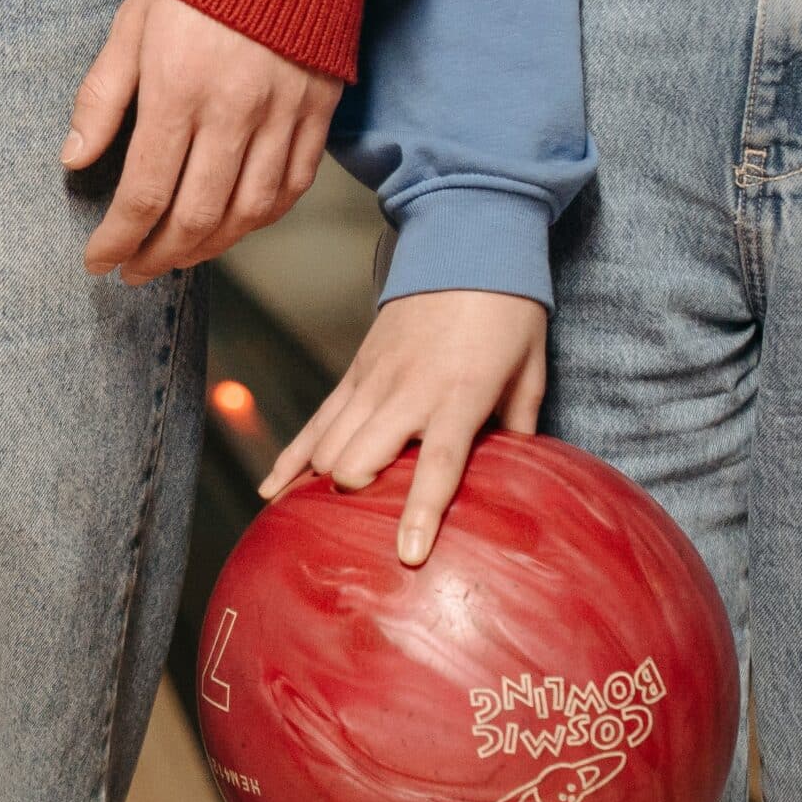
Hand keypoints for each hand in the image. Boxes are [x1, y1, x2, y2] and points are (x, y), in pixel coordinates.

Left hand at [64, 0, 343, 282]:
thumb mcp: (130, 26)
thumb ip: (101, 96)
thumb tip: (73, 160)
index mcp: (177, 89)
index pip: (143, 193)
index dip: (117, 240)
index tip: (97, 261)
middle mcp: (234, 111)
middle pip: (197, 217)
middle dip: (158, 257)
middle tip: (133, 271)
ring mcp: (283, 114)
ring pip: (248, 214)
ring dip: (209, 249)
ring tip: (177, 256)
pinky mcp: (319, 111)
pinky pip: (293, 187)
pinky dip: (261, 219)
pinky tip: (234, 226)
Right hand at [259, 289, 546, 564]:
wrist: (465, 246)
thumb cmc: (507, 313)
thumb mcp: (529, 371)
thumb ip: (520, 427)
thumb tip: (517, 476)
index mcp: (459, 395)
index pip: (437, 464)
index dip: (419, 513)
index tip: (406, 555)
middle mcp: (408, 391)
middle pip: (358, 458)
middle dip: (355, 496)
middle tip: (371, 522)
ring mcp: (372, 380)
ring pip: (327, 443)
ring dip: (323, 483)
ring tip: (317, 523)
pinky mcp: (355, 371)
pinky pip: (315, 420)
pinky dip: (291, 458)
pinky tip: (272, 491)